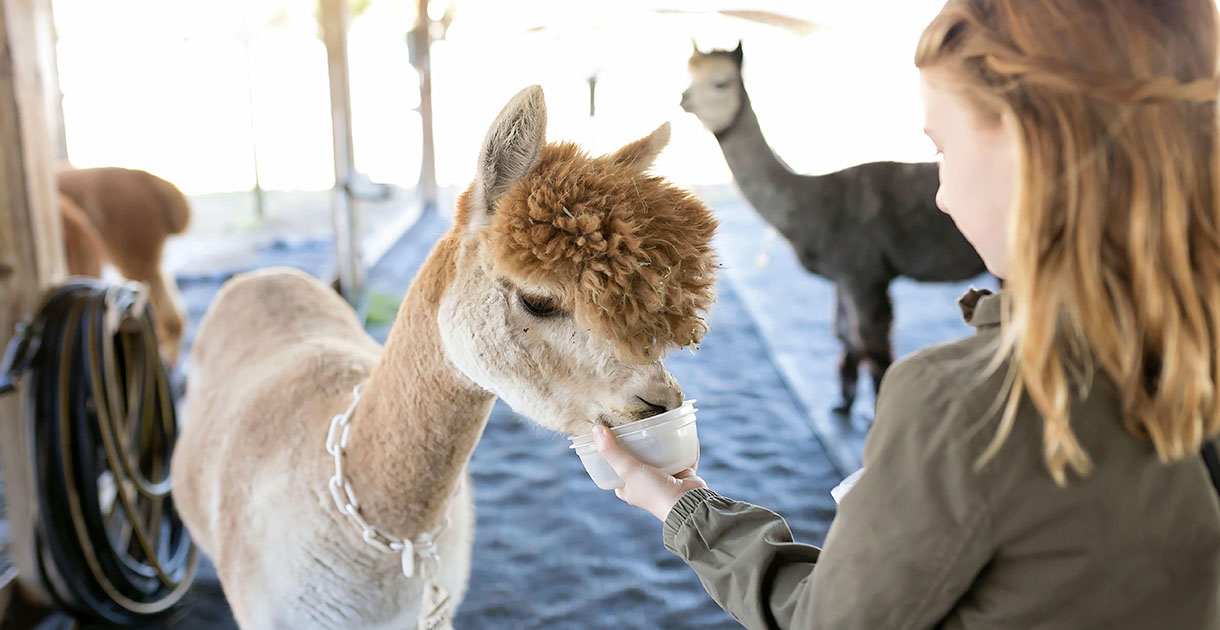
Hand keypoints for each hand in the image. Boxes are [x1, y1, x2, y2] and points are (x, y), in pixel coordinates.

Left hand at [593, 425, 707, 520]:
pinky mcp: (683, 474)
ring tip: (656, 424)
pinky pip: (682, 456)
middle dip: (638, 446)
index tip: (611, 438)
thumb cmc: (654, 492)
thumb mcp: (628, 470)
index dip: (612, 456)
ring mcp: (665, 480)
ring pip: (660, 457)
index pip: (616, 471)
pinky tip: (681, 431)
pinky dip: (682, 445)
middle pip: (638, 461)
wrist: (689, 503)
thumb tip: (596, 429)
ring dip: (659, 444)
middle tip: (635, 426)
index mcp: (630, 489)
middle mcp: (646, 486)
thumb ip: (612, 451)